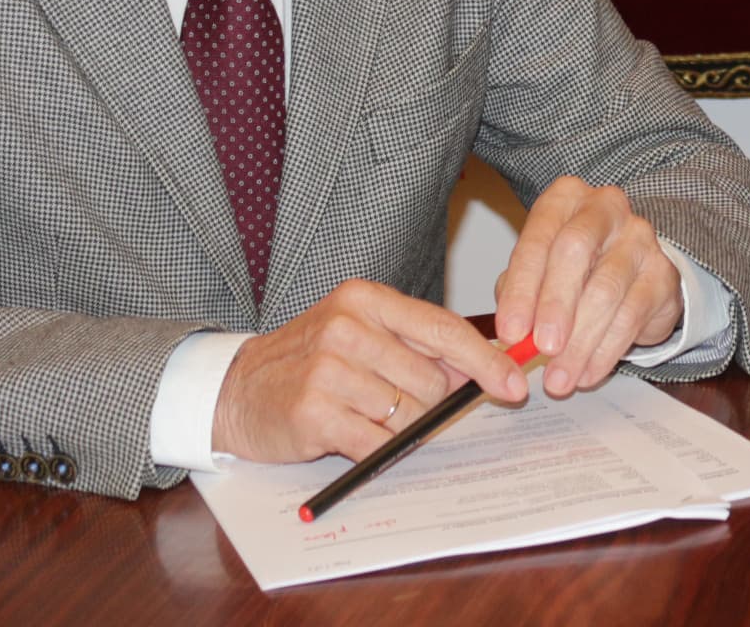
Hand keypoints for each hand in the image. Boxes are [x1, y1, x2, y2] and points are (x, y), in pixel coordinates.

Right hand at [210, 279, 527, 463]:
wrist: (236, 389)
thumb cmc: (309, 361)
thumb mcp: (359, 333)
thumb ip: (414, 343)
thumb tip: (481, 367)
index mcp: (366, 299)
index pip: (443, 329)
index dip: (485, 361)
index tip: (513, 384)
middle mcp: (347, 326)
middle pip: (431, 379)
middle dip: (427, 402)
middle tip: (391, 402)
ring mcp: (328, 369)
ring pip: (408, 413)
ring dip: (397, 426)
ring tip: (362, 414)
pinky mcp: (314, 412)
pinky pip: (377, 442)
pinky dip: (376, 449)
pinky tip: (352, 435)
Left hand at [494, 177, 682, 396]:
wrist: (631, 272)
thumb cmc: (574, 268)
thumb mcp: (538, 270)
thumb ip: (520, 294)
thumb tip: (513, 334)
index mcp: (566, 198)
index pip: (539, 237)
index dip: (521, 287)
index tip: (510, 331)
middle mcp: (605, 208)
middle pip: (576, 250)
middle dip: (554, 304)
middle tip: (541, 348)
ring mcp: (640, 238)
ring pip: (606, 289)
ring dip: (579, 341)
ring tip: (559, 378)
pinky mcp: (663, 273)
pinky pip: (631, 316)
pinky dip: (605, 351)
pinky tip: (587, 373)